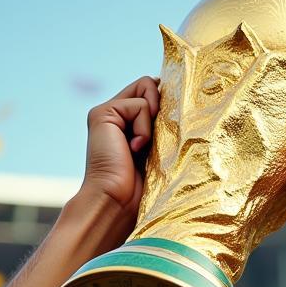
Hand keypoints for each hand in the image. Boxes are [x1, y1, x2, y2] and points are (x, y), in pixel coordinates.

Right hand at [75, 76, 160, 236]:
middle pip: (150, 84)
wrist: (119, 202)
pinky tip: (134, 149)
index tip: (169, 130)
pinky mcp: (102, 113)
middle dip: (162, 106)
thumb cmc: (143, 189)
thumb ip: (164, 126)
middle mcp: (116, 115)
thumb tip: (183, 104)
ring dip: (152, 120)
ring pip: (146, 86)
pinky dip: (144, 128)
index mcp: (128, 125)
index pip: (152, 95)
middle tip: (154, 139)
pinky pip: (139, 105)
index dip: (166, 103)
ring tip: (142, 146)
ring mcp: (108, 113)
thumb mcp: (159, 152)